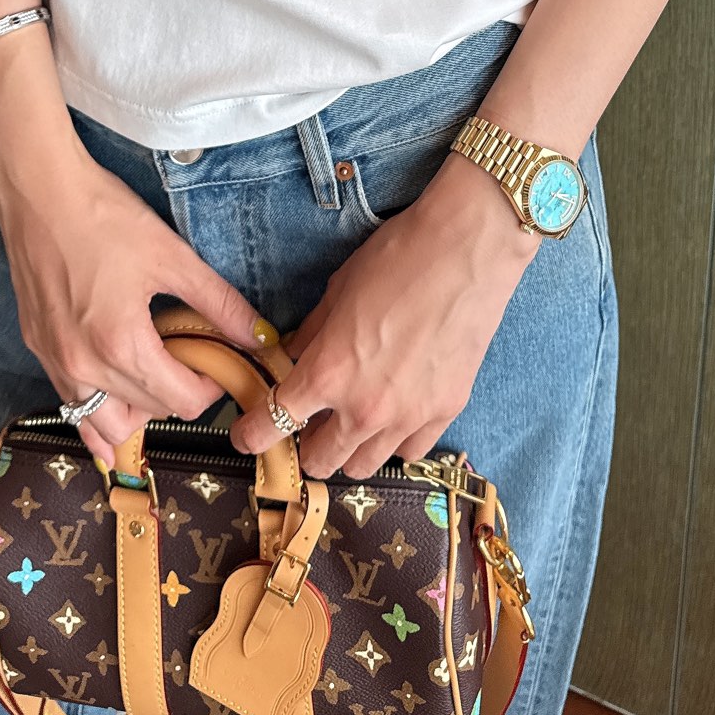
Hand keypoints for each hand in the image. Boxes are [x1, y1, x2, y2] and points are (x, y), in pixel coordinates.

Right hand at [0, 130, 264, 468]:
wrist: (38, 192)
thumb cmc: (103, 216)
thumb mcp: (171, 255)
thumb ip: (219, 302)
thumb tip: (260, 336)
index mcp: (121, 346)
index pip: (181, 403)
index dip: (212, 387)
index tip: (219, 360)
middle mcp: (83, 368)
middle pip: (148, 414)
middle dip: (178, 392)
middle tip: (191, 356)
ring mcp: (56, 363)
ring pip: (104, 424)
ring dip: (137, 412)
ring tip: (154, 370)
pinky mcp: (38, 350)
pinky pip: (73, 405)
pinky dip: (97, 409)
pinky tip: (114, 392)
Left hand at [228, 150, 539, 477]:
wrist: (466, 249)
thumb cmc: (397, 257)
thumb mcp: (337, 291)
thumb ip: (310, 335)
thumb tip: (291, 358)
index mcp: (329, 372)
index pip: (274, 425)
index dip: (252, 435)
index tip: (248, 435)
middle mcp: (365, 408)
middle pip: (320, 460)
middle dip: (306, 444)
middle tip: (309, 420)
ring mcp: (409, 416)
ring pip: (364, 466)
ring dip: (350, 447)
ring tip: (353, 418)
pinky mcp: (446, 412)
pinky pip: (409, 450)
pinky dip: (394, 439)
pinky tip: (395, 412)